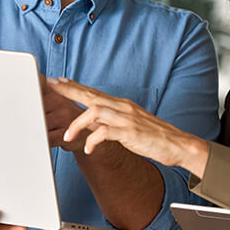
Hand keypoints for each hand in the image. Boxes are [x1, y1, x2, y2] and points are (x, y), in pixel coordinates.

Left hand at [45, 77, 208, 175]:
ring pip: (95, 111)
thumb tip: (92, 123)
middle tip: (51, 86)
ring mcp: (127, 118)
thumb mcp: (129, 125)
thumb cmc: (153, 137)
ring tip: (67, 135)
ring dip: (78, 123)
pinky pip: (106, 132)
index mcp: (121, 105)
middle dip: (69, 90)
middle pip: (91, 95)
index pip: (94, 92)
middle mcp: (123, 107)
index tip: (58, 81)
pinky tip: (88, 149)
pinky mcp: (131, 132)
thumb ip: (111, 122)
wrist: (178, 144)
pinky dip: (93, 140)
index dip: (75, 86)